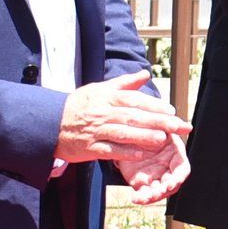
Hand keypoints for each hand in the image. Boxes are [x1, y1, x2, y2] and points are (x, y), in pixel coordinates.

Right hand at [56, 70, 190, 167]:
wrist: (50, 123)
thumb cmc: (79, 105)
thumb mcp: (99, 89)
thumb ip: (125, 83)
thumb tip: (145, 73)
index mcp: (106, 97)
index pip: (133, 99)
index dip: (153, 105)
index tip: (171, 110)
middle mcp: (102, 113)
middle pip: (132, 116)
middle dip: (156, 121)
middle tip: (177, 126)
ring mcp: (95, 131)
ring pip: (122, 133)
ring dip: (143, 137)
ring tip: (162, 140)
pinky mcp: (89, 148)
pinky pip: (109, 150)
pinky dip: (125, 153)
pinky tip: (140, 155)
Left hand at [112, 129, 189, 208]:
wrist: (125, 136)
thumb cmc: (145, 128)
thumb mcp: (158, 125)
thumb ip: (171, 126)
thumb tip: (188, 126)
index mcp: (175, 155)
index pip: (182, 170)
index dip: (178, 178)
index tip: (170, 184)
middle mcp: (167, 168)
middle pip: (171, 184)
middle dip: (163, 191)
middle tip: (154, 194)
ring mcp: (155, 177)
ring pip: (158, 191)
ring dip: (152, 197)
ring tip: (142, 198)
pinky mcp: (143, 183)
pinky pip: (144, 193)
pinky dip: (141, 198)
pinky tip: (135, 198)